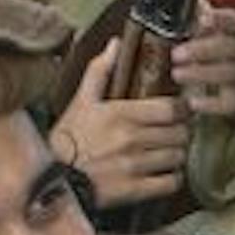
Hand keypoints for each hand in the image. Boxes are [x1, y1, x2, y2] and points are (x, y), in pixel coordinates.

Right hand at [52, 40, 190, 209]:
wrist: (52, 179)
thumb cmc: (68, 138)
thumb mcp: (81, 101)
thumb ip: (100, 71)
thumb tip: (117, 43)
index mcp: (122, 113)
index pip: (172, 109)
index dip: (182, 109)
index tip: (181, 110)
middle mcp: (132, 139)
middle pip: (179, 133)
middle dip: (181, 132)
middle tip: (175, 132)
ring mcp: (135, 166)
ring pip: (178, 157)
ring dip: (177, 154)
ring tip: (168, 151)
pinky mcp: (135, 190)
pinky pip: (171, 183)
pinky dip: (173, 178)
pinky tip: (164, 173)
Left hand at [172, 2, 234, 131]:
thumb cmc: (222, 56)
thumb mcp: (215, 34)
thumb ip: (200, 17)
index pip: (234, 20)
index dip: (220, 18)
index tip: (203, 18)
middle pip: (229, 47)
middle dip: (202, 49)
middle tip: (177, 54)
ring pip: (228, 73)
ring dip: (201, 73)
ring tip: (177, 74)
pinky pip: (225, 103)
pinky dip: (208, 103)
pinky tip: (191, 102)